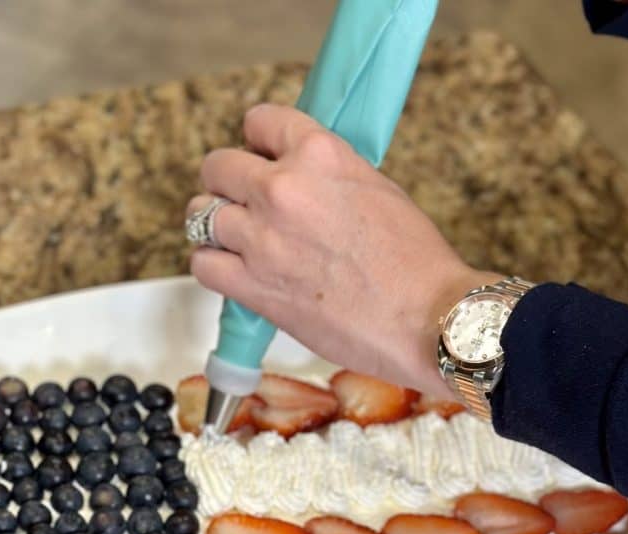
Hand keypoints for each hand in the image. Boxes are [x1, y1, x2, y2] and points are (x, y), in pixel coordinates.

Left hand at [187, 103, 499, 394]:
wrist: (426, 316)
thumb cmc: (414, 260)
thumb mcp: (374, 186)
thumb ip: (326, 175)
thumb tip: (299, 179)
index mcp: (318, 153)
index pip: (258, 122)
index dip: (258, 144)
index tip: (262, 159)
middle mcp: (282, 189)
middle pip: (218, 168)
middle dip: (226, 183)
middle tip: (240, 202)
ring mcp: (262, 240)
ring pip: (201, 216)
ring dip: (214, 226)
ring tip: (233, 239)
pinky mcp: (254, 287)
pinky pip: (203, 264)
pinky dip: (212, 265)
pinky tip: (231, 269)